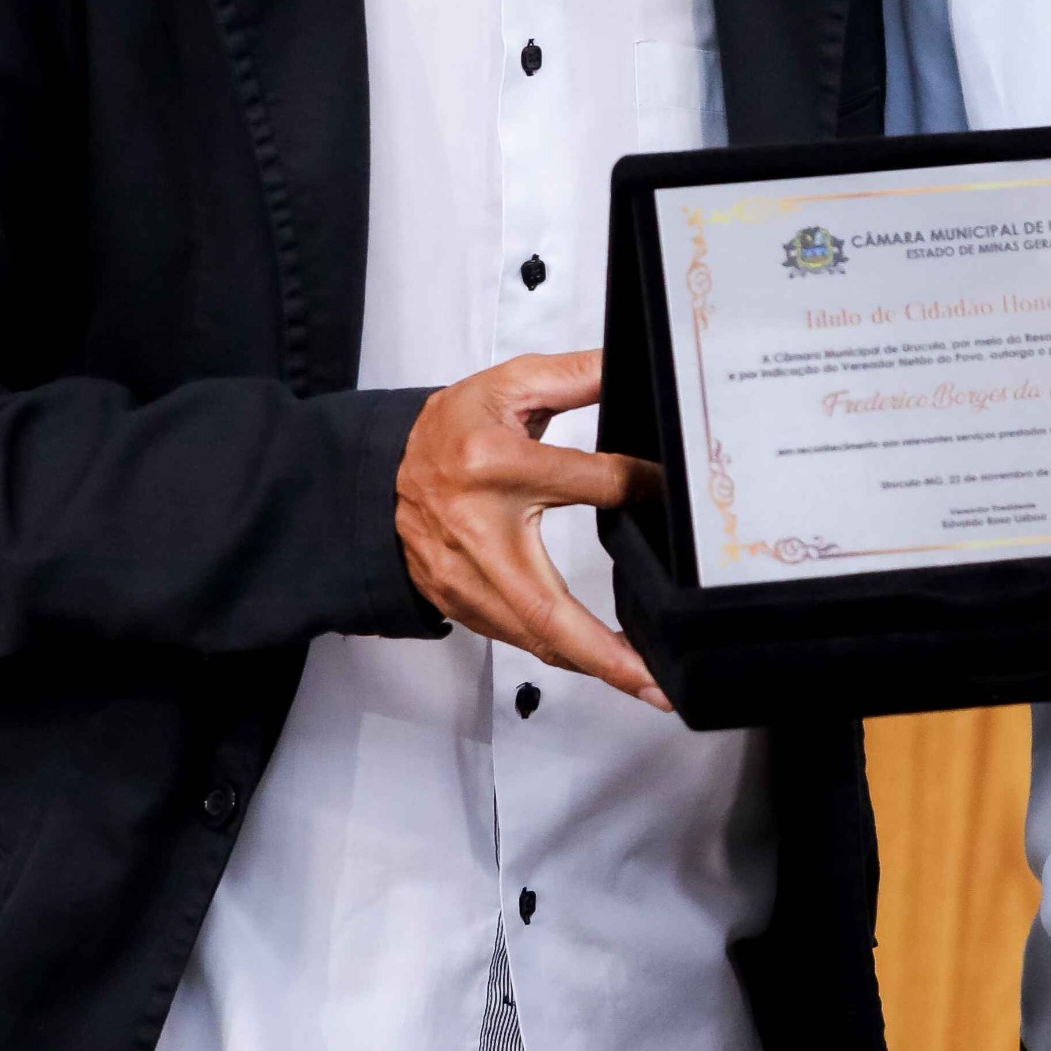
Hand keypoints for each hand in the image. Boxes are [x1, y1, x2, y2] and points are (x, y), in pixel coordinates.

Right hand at [395, 351, 667, 707]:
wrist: (377, 473)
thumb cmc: (447, 431)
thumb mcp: (507, 385)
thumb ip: (574, 376)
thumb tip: (630, 366)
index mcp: (496, 465)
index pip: (592, 483)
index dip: (641, 485)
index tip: (673, 492)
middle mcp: (479, 531)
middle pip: (550, 608)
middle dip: (607, 654)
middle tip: (659, 681)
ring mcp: (466, 579)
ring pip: (537, 638)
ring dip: (595, 667)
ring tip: (651, 684)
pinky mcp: (462, 604)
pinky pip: (521, 639)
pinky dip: (564, 655)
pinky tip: (604, 664)